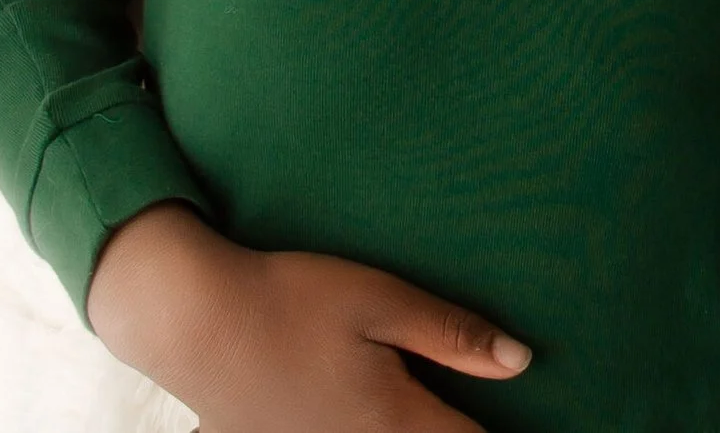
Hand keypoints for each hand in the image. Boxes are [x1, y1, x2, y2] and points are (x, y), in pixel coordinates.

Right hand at [87, 202, 527, 432]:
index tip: (527, 420)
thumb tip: (522, 362)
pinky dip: (364, 429)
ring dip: (412, 432)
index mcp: (394, 420)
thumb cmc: (293, 299)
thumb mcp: (384, 302)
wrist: (191, 320)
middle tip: (469, 410)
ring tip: (432, 408)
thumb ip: (453, 334)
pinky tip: (363, 408)